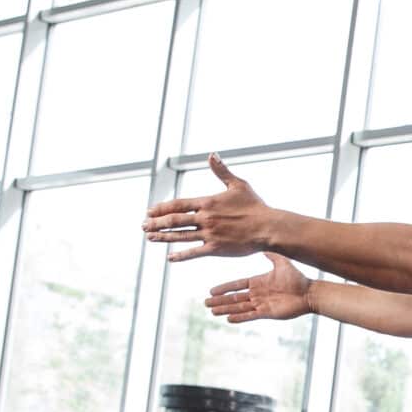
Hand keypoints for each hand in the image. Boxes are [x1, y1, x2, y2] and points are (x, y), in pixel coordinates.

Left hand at [143, 155, 278, 261]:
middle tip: (143, 225)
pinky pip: (194, 252)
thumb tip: (211, 154)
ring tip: (149, 237)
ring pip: (180, 236)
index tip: (150, 211)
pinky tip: (170, 257)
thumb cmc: (255, 206)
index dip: (162, 208)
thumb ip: (221, 171)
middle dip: (156, 223)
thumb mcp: (238, 185)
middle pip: (174, 220)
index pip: (178, 204)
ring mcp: (209, 235)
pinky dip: (181, 255)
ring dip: (163, 237)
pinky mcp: (216, 249)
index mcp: (207, 202)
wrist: (268, 227)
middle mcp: (205, 218)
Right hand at [205, 254, 311, 323]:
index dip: (224, 288)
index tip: (211, 291)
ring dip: (226, 309)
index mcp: (258, 282)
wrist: (309, 293)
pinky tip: (229, 319)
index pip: (237, 285)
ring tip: (213, 312)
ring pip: (239, 307)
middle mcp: (257, 294)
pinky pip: (250, 315)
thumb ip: (271, 254)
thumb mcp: (282, 262)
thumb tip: (262, 245)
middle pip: (234, 298)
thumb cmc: (297, 278)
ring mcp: (262, 304)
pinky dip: (240, 317)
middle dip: (220, 300)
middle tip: (205, 303)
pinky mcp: (268, 313)